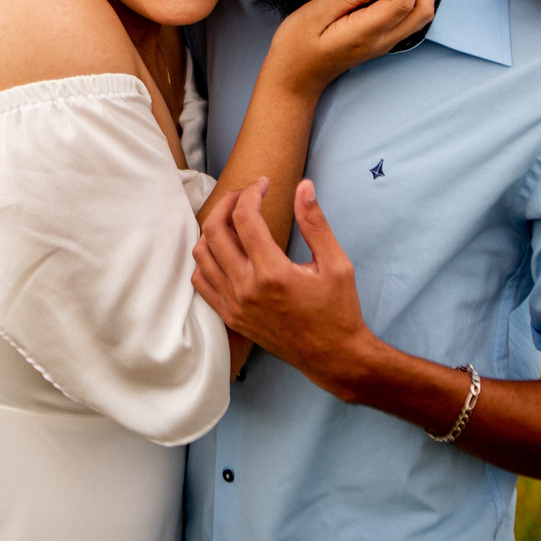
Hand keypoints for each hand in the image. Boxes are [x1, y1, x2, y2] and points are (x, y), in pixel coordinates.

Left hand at [191, 177, 382, 399]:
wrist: (332, 356)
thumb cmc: (339, 311)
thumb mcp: (336, 264)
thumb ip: (316, 223)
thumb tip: (303, 186)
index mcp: (273, 273)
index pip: (245, 218)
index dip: (252, 192)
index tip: (264, 184)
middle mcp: (246, 289)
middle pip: (215, 231)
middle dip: (228, 203)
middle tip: (245, 194)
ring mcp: (234, 305)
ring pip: (202, 254)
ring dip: (213, 229)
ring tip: (234, 219)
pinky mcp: (230, 317)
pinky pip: (201, 282)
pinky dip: (206, 260)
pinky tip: (224, 250)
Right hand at [266, 0, 435, 94]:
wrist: (295, 77)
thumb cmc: (297, 45)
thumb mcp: (314, 14)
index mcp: (365, 33)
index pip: (403, 2)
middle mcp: (382, 41)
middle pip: (422, 11)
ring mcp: (385, 44)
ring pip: (422, 17)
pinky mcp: (383, 42)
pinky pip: (411, 20)